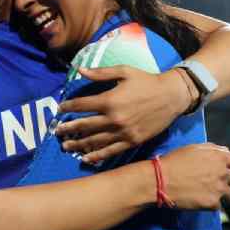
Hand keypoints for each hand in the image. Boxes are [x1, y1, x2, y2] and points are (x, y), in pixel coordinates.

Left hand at [54, 67, 190, 164]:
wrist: (172, 96)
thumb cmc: (147, 81)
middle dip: (68, 128)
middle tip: (57, 131)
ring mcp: (123, 132)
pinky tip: (86, 158)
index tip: (60, 108)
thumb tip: (80, 70)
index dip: (68, 107)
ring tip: (66, 145)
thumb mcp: (124, 71)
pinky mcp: (132, 141)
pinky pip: (111, 151)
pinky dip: (97, 156)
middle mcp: (114, 118)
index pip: (81, 105)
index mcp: (110, 100)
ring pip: (95, 141)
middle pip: (84, 125)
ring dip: (78, 144)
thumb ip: (101, 73)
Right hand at [159, 143, 229, 209]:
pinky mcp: (212, 203)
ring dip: (221, 193)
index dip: (228, 165)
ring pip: (229, 194)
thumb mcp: (192, 148)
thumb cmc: (174, 161)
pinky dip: (211, 204)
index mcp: (219, 157)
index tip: (220, 168)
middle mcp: (223, 173)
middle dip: (226, 179)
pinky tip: (201, 200)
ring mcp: (219, 189)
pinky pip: (218, 205)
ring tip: (208, 193)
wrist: (161, 180)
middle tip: (213, 181)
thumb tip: (224, 151)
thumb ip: (211, 148)